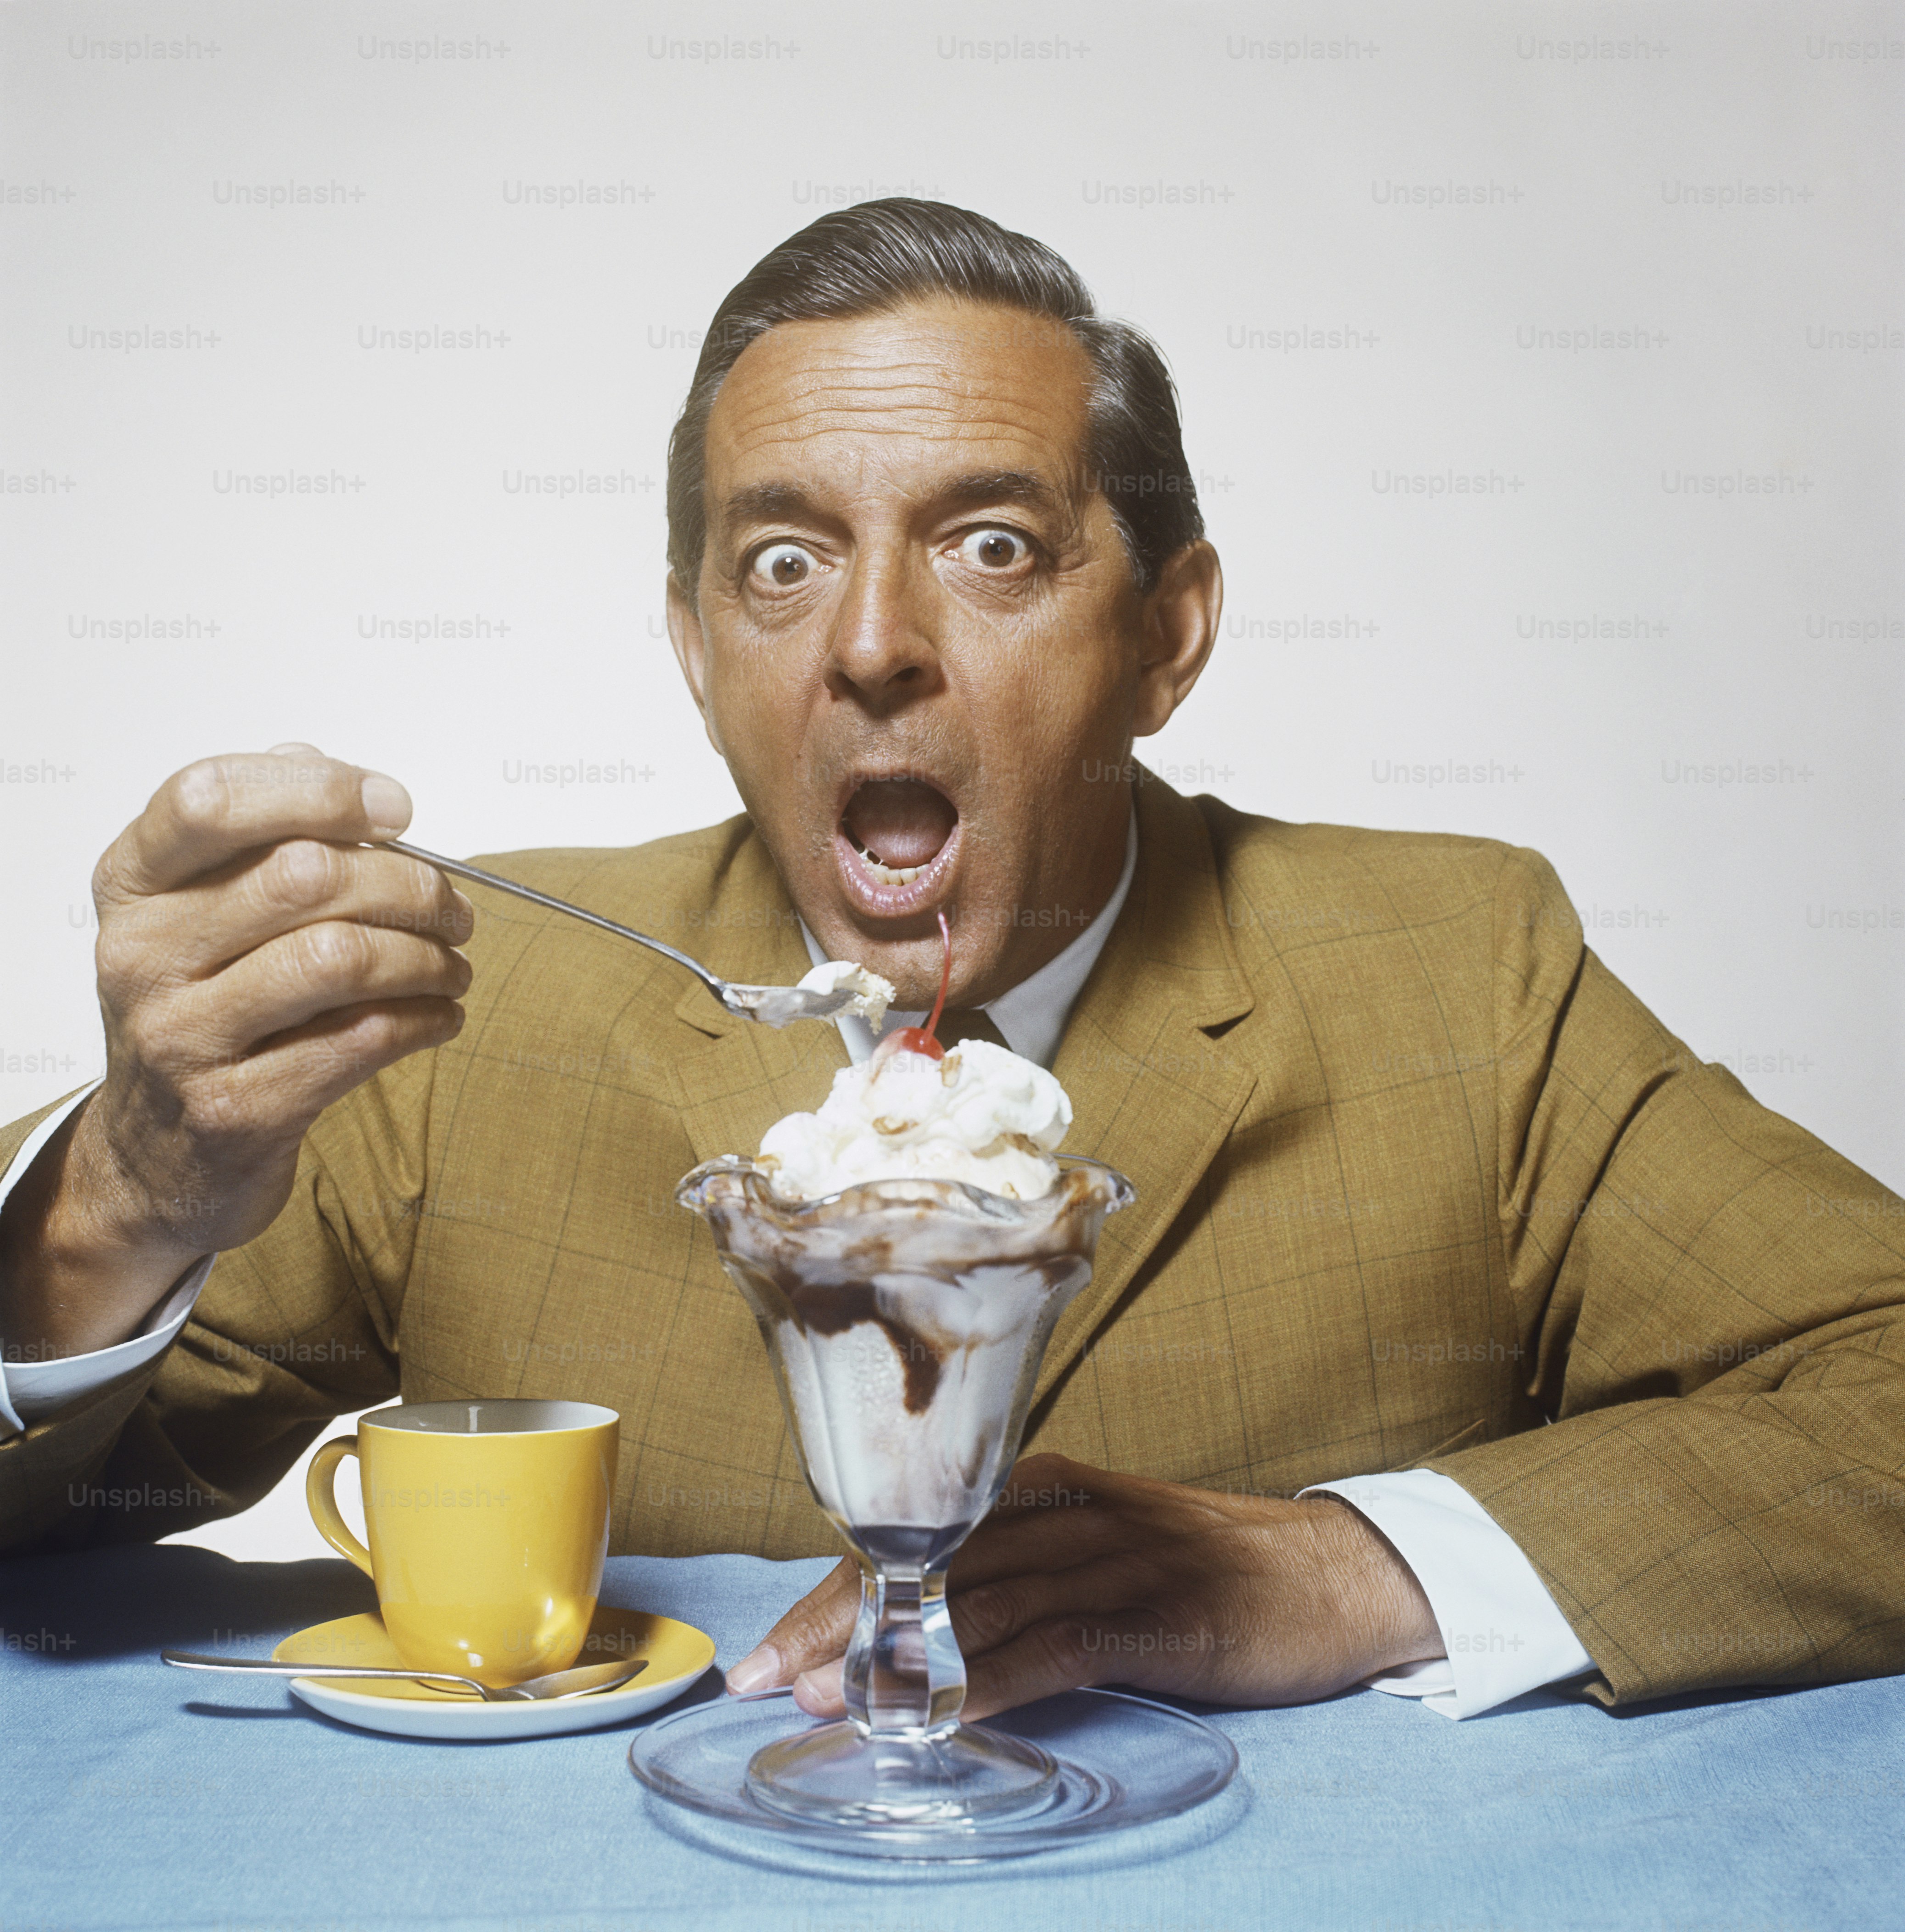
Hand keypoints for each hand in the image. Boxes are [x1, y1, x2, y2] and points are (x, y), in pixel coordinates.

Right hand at [0, 745, 472, 1356]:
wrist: (158, 1157)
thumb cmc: (204, 1011)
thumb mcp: (201, 915)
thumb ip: (258, 834)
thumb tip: (322, 763)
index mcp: (133, 884)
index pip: (212, 798)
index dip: (321, 791)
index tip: (399, 809)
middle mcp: (143, 953)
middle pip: (306, 875)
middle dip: (410, 886)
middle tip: (455, 911)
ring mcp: (182, 1035)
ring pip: (339, 957)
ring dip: (427, 957)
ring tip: (454, 967)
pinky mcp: (236, 1108)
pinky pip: (360, 1040)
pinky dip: (425, 1019)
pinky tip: (442, 1015)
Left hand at [727, 1452, 1445, 1717]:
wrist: (1329, 1574)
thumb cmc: (1197, 1567)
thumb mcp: (1093, 1548)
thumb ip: (1012, 1573)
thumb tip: (905, 1628)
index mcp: (1041, 1485)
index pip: (908, 1535)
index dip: (830, 1590)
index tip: (768, 1646)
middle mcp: (1066, 1511)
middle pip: (927, 1566)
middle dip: (838, 1624)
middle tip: (767, 1678)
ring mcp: (1115, 1557)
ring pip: (982, 1603)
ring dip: (900, 1656)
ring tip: (831, 1701)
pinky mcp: (1161, 1612)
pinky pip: (1061, 1646)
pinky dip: (996, 1681)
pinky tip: (945, 1717)